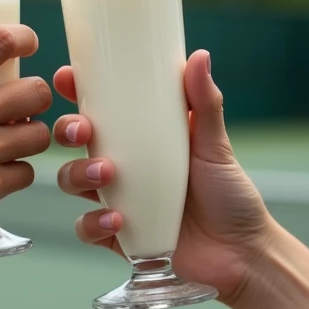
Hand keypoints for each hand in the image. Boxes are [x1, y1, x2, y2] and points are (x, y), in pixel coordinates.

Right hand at [0, 21, 51, 261]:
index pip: (1, 41)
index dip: (24, 37)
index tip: (28, 42)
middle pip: (36, 91)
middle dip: (33, 95)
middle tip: (21, 104)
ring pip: (40, 135)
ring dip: (31, 135)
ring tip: (14, 139)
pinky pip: (27, 173)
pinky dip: (17, 172)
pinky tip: (1, 171)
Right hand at [52, 51, 269, 303]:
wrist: (241, 253)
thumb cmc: (230, 196)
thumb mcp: (216, 146)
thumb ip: (205, 104)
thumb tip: (199, 56)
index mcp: (139, 139)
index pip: (98, 109)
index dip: (75, 92)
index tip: (68, 77)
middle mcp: (122, 168)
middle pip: (72, 143)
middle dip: (66, 132)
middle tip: (83, 131)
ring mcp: (116, 202)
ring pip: (72, 182)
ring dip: (78, 174)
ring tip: (106, 174)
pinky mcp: (117, 237)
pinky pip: (86, 228)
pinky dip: (94, 223)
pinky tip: (118, 220)